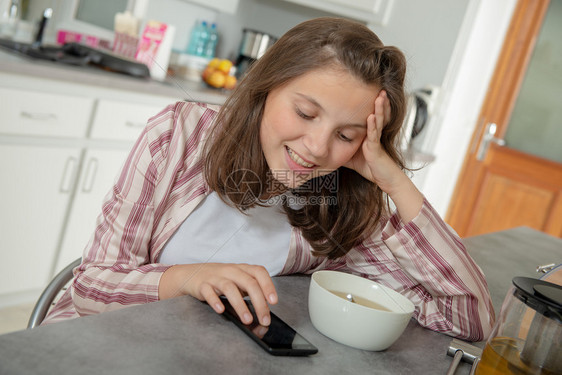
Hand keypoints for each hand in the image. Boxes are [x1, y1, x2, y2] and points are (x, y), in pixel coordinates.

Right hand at [159, 263, 277, 325]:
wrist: (193, 274)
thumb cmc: (221, 279)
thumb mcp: (239, 280)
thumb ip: (252, 291)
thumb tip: (266, 309)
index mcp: (242, 269)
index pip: (259, 272)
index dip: (268, 285)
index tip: (274, 301)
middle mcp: (231, 271)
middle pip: (249, 283)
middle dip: (259, 302)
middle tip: (264, 319)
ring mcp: (216, 277)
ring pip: (230, 288)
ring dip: (240, 305)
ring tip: (247, 320)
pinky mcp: (202, 285)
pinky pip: (209, 292)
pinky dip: (215, 301)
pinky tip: (221, 310)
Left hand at [345, 90, 423, 221]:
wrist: (384, 180)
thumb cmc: (370, 168)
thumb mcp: (350, 154)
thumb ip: (340, 146)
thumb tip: (325, 142)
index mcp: (370, 134)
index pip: (370, 115)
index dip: (370, 104)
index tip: (367, 91)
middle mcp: (375, 135)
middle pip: (378, 114)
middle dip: (379, 101)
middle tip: (380, 87)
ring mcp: (376, 141)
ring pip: (379, 121)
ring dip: (380, 108)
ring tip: (380, 95)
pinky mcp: (376, 149)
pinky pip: (374, 135)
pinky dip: (373, 125)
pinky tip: (373, 116)